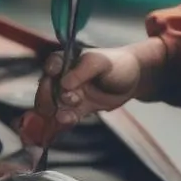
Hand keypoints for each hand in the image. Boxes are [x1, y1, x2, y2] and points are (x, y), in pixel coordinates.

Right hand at [19, 46, 141, 146]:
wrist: (134, 80)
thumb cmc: (117, 65)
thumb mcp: (101, 63)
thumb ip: (82, 71)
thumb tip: (64, 84)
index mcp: (67, 60)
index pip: (53, 64)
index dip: (50, 70)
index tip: (53, 74)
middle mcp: (64, 77)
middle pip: (46, 87)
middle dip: (48, 96)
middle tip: (58, 101)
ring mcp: (69, 94)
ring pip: (53, 104)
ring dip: (55, 110)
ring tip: (64, 115)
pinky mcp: (77, 109)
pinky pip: (66, 115)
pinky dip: (64, 119)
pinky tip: (67, 120)